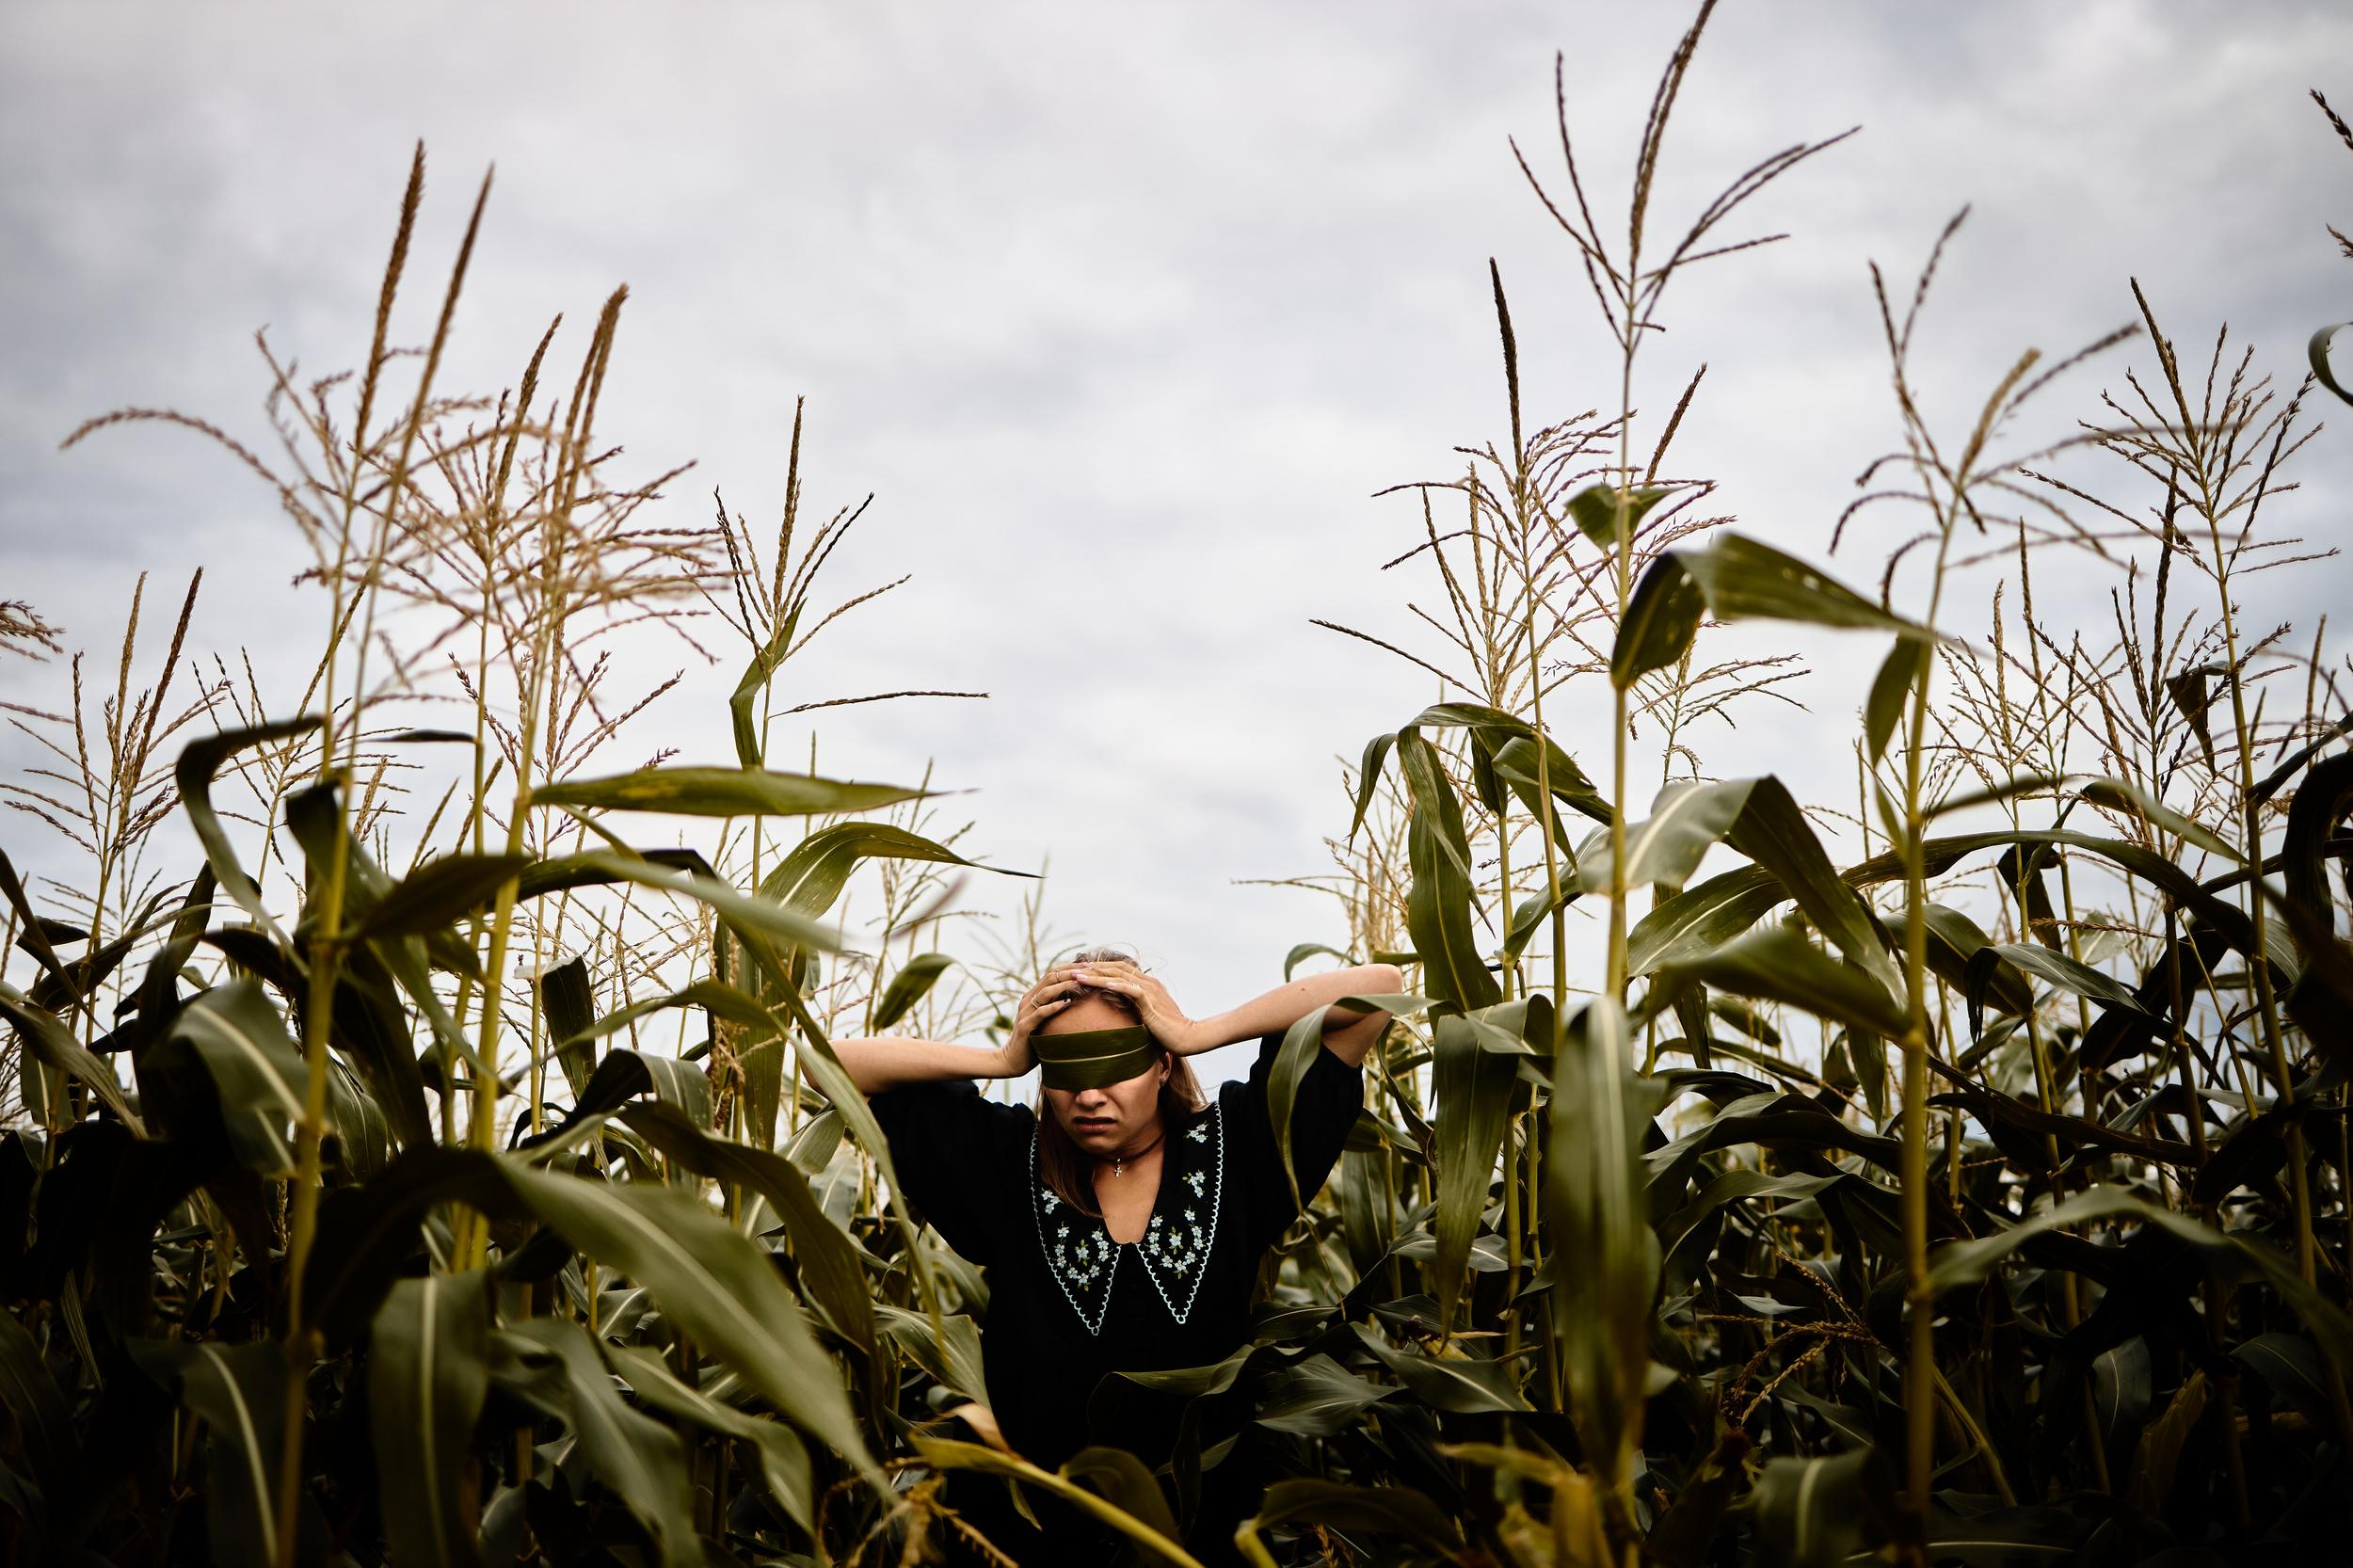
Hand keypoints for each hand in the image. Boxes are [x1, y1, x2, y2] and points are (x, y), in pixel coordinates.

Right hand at [997, 964, 1086, 1076]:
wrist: (1012, 1060)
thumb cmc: (1034, 1041)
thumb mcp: (1046, 1021)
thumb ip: (1056, 1008)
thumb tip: (1080, 1000)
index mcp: (1033, 996)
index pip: (1052, 974)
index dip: (1069, 967)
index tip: (1088, 965)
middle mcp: (1028, 1000)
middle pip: (1050, 978)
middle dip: (1069, 972)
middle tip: (1088, 969)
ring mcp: (1025, 1012)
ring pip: (1045, 992)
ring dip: (1064, 985)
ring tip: (1080, 982)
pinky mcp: (1025, 1026)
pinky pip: (1040, 1013)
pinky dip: (1053, 1007)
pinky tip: (1066, 1003)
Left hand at [1069, 959, 1199, 1053]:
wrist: (1188, 1037)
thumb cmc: (1169, 1031)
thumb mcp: (1150, 1016)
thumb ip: (1138, 1009)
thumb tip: (1123, 1011)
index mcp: (1148, 984)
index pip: (1120, 969)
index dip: (1100, 968)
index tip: (1082, 971)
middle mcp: (1148, 983)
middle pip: (1116, 969)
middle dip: (1093, 968)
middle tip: (1073, 969)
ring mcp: (1150, 991)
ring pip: (1120, 977)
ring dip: (1097, 975)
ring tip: (1078, 975)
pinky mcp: (1151, 1002)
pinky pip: (1132, 990)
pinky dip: (1117, 985)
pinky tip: (1103, 984)